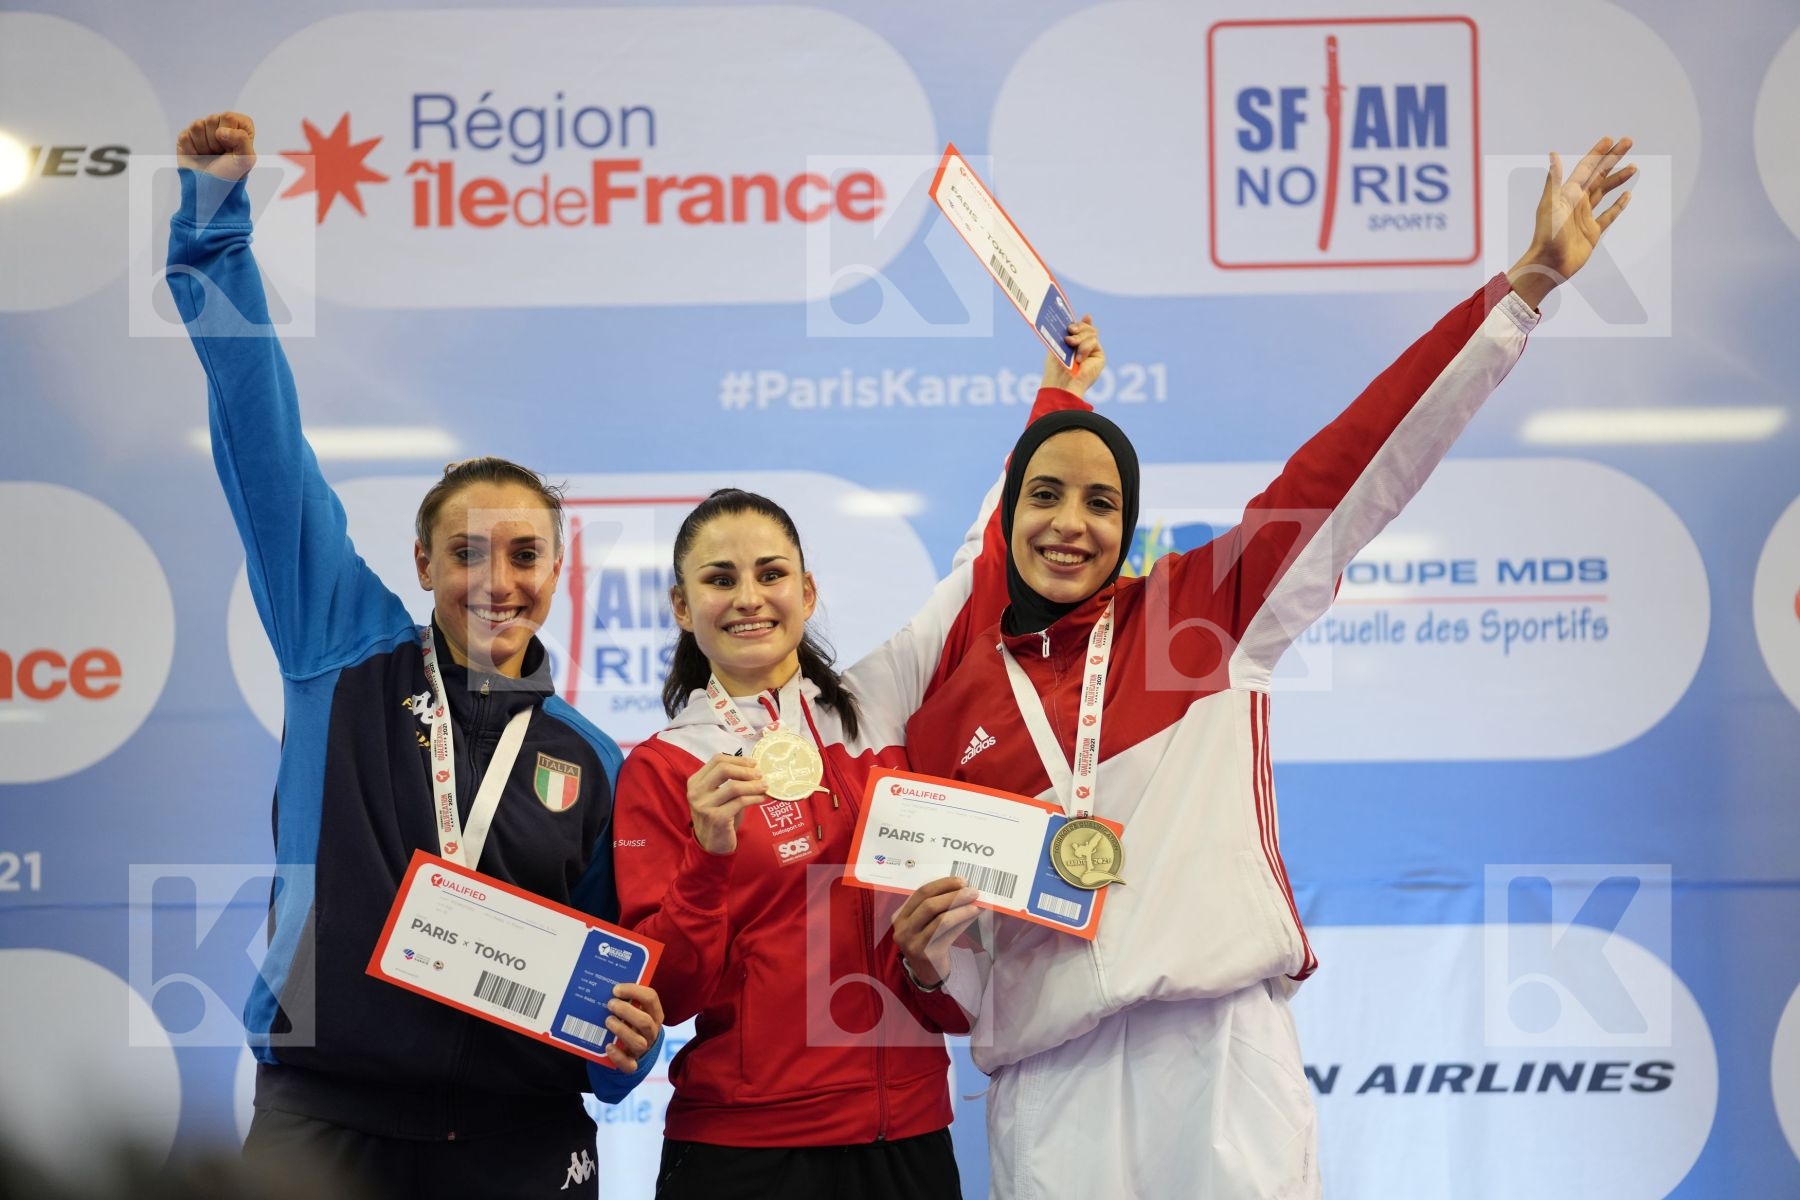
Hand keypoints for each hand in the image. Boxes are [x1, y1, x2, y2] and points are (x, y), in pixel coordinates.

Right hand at [176, 112, 256, 182]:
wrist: (210, 188)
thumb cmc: (231, 173)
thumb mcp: (246, 160)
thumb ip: (242, 140)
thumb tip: (220, 131)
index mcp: (238, 126)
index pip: (229, 117)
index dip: (229, 134)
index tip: (231, 148)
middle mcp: (220, 124)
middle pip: (211, 119)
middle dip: (215, 141)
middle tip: (219, 153)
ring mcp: (202, 129)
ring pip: (196, 125)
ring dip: (203, 146)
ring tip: (209, 155)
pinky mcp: (186, 136)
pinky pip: (185, 136)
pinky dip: (192, 150)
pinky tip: (198, 156)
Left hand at [600, 983, 664, 1072]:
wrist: (628, 1049)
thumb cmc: (629, 1022)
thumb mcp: (633, 1009)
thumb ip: (626, 998)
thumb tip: (607, 983)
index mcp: (654, 1014)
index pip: (651, 998)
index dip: (634, 991)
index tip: (616, 989)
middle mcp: (651, 1032)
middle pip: (646, 1022)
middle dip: (626, 1011)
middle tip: (610, 1004)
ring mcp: (643, 1049)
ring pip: (638, 1042)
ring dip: (621, 1030)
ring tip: (608, 1021)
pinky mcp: (632, 1064)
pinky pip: (629, 1065)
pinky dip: (618, 1056)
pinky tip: (608, 1046)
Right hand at [686, 752, 766, 854]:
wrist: (711, 844)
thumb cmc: (719, 815)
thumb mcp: (718, 795)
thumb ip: (729, 780)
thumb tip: (754, 767)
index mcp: (695, 782)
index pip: (717, 760)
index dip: (738, 759)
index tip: (753, 763)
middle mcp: (696, 792)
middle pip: (723, 769)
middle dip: (745, 770)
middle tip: (760, 774)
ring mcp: (705, 805)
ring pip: (734, 786)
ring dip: (753, 785)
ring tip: (765, 786)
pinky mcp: (716, 818)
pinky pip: (740, 802)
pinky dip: (754, 798)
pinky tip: (761, 798)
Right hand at [892, 876, 980, 987]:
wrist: (927, 972)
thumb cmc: (928, 941)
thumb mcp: (925, 923)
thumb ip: (936, 907)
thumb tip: (963, 888)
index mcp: (900, 916)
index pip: (920, 893)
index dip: (942, 884)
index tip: (961, 881)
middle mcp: (902, 929)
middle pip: (929, 905)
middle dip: (953, 895)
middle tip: (971, 890)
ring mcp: (913, 943)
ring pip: (940, 919)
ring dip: (961, 908)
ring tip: (975, 902)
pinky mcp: (927, 954)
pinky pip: (949, 933)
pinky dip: (963, 921)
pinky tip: (973, 915)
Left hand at [1041, 314, 1104, 398]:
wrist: (1062, 384)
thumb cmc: (1055, 368)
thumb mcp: (1061, 344)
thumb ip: (1071, 331)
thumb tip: (1089, 315)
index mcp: (1072, 346)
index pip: (1080, 329)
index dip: (1081, 323)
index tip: (1084, 317)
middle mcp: (1083, 348)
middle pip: (1087, 328)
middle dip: (1078, 327)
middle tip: (1069, 333)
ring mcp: (1092, 352)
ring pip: (1091, 333)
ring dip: (1079, 338)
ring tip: (1071, 345)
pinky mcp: (1099, 357)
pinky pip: (1094, 341)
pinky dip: (1085, 346)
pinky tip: (1079, 358)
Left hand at [1507, 136, 1635, 309]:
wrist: (1548, 265)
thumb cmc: (1547, 235)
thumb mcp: (1551, 204)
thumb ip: (1555, 179)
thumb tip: (1553, 154)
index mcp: (1568, 193)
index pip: (1586, 167)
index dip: (1598, 153)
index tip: (1611, 139)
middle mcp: (1576, 202)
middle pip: (1599, 175)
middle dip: (1613, 159)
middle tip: (1629, 142)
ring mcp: (1585, 217)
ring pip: (1605, 192)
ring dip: (1618, 179)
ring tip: (1633, 167)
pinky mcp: (1592, 232)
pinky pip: (1608, 215)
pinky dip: (1618, 205)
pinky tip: (1627, 195)